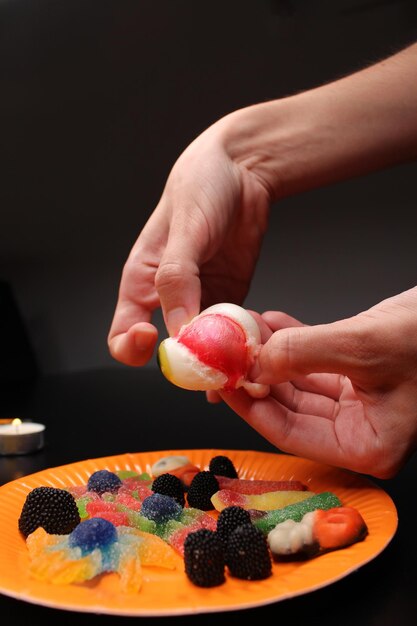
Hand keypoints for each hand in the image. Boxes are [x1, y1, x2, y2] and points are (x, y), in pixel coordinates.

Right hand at [107, 118, 271, 365]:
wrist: (243, 172)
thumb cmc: (200, 188)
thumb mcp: (185, 230)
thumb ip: (177, 278)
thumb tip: (178, 328)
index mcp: (142, 283)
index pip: (123, 334)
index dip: (132, 348)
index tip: (153, 340)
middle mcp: (169, 299)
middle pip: (169, 350)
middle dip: (189, 364)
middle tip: (211, 368)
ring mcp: (201, 302)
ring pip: (204, 348)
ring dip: (220, 361)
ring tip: (239, 365)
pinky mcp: (230, 299)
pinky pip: (231, 334)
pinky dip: (240, 347)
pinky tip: (252, 351)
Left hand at [219, 288, 416, 477]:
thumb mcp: (366, 346)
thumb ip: (304, 353)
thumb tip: (256, 360)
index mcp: (368, 445)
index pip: (289, 432)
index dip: (250, 406)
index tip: (220, 382)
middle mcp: (362, 428)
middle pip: (291, 407)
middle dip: (257, 377)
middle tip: (225, 354)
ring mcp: (362, 401)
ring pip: (300, 382)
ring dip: (271, 355)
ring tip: (243, 331)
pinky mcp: (363, 374)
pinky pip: (316, 362)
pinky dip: (293, 341)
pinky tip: (271, 323)